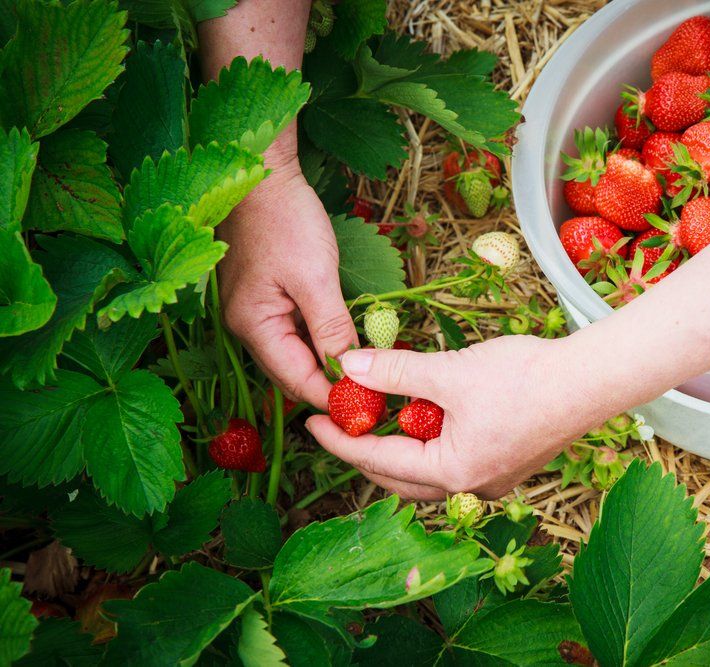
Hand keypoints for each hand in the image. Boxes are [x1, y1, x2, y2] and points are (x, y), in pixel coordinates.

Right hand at [218, 160, 356, 409]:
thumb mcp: (315, 276)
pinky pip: (297, 332)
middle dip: (332, 386)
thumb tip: (349, 370)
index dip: (334, 397)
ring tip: (370, 374)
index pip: (297, 381)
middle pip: (294, 374)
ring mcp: (256, 312)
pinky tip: (350, 341)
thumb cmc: (285, 219)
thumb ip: (331, 327)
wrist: (262, 172)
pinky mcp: (268, 297)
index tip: (370, 407)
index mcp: (253, 326)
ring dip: (330, 365)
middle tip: (375, 395)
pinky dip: (323, 341)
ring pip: (298, 354)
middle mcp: (248, 326)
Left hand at [305, 335, 613, 499]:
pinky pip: (454, 461)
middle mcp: (470, 486)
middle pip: (400, 476)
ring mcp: (492, 478)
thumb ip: (395, 372)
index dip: (340, 440)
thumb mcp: (449, 371)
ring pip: (428, 471)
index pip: (378, 461)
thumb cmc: (525, 378)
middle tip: (341, 423)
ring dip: (401, 446)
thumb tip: (348, 366)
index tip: (312, 422)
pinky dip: (430, 441)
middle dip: (366, 451)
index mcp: (452, 472)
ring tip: (380, 415)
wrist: (590, 380)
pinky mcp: (507, 463)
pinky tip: (426, 415)